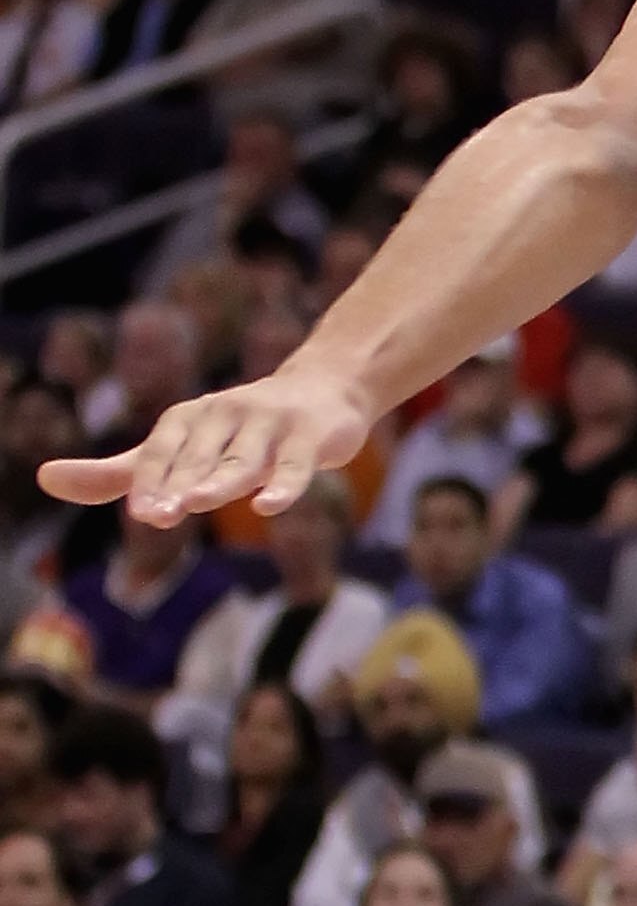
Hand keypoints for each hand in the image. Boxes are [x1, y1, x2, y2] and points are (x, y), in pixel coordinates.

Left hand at [37, 364, 373, 522]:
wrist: (324, 391)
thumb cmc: (240, 429)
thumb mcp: (178, 447)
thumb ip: (118, 472)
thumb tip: (44, 478)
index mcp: (190, 417)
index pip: (161, 451)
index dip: (150, 480)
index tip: (140, 512)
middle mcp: (227, 413)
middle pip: (198, 458)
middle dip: (179, 484)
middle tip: (158, 514)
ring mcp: (270, 424)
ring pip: (242, 461)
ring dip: (218, 481)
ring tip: (195, 501)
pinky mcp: (310, 437)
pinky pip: (295, 466)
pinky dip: (283, 486)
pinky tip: (267, 507)